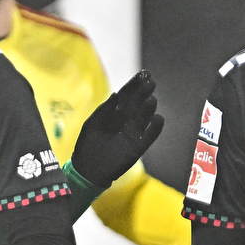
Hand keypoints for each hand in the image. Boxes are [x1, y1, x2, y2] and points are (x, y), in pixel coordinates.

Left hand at [69, 70, 164, 187]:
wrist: (87, 170)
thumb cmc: (87, 145)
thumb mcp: (92, 125)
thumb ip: (103, 111)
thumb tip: (117, 94)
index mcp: (115, 113)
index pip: (127, 95)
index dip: (134, 84)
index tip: (143, 74)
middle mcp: (126, 121)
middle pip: (137, 103)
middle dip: (143, 92)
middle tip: (150, 81)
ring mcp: (133, 133)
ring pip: (144, 118)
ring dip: (148, 108)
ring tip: (151, 99)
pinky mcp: (138, 147)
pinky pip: (150, 136)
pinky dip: (155, 128)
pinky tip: (158, 118)